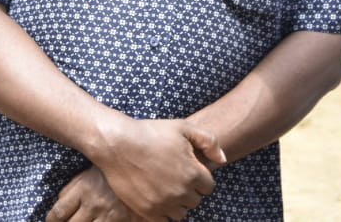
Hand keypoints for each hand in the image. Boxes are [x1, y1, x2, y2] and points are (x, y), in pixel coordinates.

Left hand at [47, 168, 151, 221]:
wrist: (148, 167)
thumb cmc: (118, 165)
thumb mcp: (93, 168)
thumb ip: (74, 185)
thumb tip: (59, 201)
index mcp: (84, 188)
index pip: (59, 211)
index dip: (52, 219)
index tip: (51, 220)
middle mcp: (94, 204)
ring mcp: (109, 215)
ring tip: (86, 220)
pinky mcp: (122, 221)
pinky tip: (100, 221)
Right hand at [87, 117, 223, 219]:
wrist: (118, 144)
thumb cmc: (151, 132)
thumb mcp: (183, 128)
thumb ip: (209, 142)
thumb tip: (222, 160)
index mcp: (193, 173)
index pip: (208, 186)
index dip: (199, 176)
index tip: (187, 167)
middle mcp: (181, 192)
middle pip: (195, 200)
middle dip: (189, 189)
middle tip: (174, 175)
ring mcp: (163, 204)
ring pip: (181, 213)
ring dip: (177, 203)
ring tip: (165, 186)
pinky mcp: (147, 211)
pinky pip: (164, 220)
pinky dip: (163, 212)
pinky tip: (156, 197)